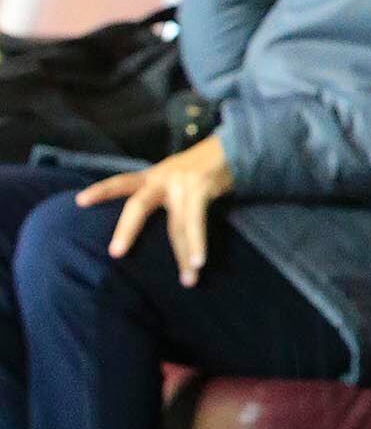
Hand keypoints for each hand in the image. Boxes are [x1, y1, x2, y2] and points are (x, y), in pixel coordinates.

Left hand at [75, 135, 234, 287]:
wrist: (232, 148)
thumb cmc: (201, 168)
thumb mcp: (174, 175)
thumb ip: (161, 192)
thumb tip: (147, 220)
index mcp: (153, 176)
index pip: (122, 182)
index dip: (101, 191)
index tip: (79, 202)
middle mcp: (163, 178)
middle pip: (139, 205)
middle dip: (127, 230)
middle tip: (115, 253)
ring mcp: (182, 184)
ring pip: (177, 225)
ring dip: (182, 254)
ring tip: (187, 279)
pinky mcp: (201, 189)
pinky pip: (196, 222)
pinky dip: (198, 244)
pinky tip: (197, 262)